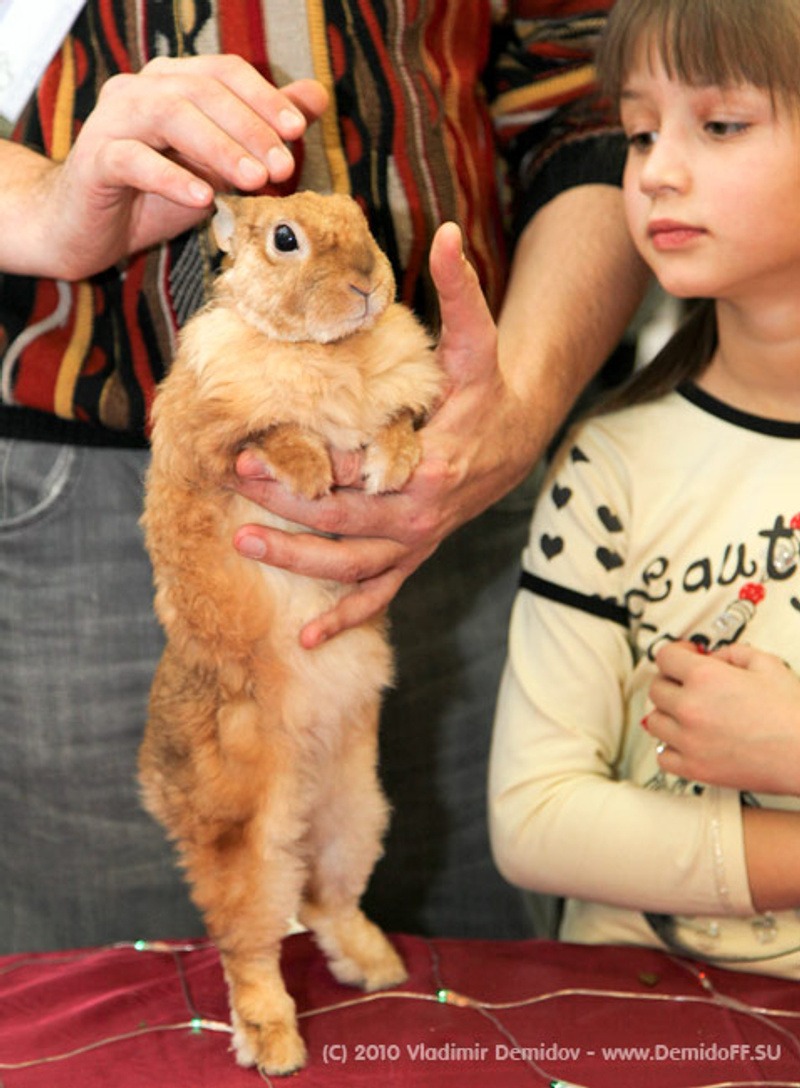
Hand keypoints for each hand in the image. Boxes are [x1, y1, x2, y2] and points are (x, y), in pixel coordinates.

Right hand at [15, 56, 327, 278]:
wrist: (85, 229)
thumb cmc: (155, 195)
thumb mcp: (218, 166)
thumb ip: (262, 130)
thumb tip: (316, 97)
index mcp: (173, 82)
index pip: (225, 72)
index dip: (264, 98)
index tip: (298, 132)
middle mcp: (141, 90)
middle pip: (202, 90)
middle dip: (250, 128)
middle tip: (283, 167)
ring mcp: (113, 121)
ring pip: (169, 115)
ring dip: (219, 147)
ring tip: (254, 181)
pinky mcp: (94, 161)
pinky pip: (133, 160)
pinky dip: (171, 177)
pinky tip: (202, 199)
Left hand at [233, 222, 536, 647]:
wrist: (519, 433)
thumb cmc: (489, 387)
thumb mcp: (479, 339)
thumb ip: (460, 291)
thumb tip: (448, 235)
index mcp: (432, 464)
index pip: (356, 473)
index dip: (302, 467)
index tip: (248, 452)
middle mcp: (422, 513)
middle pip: (343, 523)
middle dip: (285, 509)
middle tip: (234, 490)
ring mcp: (419, 540)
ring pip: (353, 567)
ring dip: (299, 564)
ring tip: (245, 545)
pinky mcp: (416, 553)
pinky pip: (380, 594)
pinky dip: (346, 619)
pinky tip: (306, 641)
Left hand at [647, 641, 799, 793]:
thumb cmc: (792, 716)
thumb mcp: (767, 665)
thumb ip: (734, 652)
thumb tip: (715, 656)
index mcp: (705, 678)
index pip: (664, 656)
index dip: (675, 652)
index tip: (683, 657)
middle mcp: (690, 708)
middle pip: (656, 688)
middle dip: (672, 682)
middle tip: (688, 684)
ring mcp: (689, 741)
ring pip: (654, 721)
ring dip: (668, 714)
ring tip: (689, 714)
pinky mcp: (694, 769)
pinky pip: (663, 755)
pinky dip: (670, 747)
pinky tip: (687, 741)